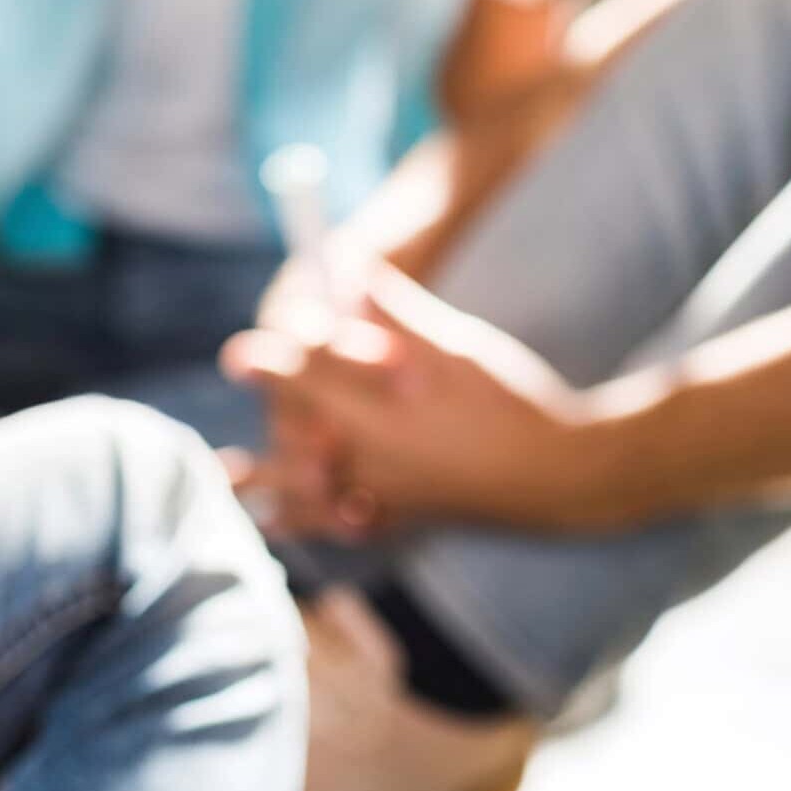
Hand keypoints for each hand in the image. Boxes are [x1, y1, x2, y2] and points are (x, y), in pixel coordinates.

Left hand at [224, 264, 597, 535]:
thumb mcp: (459, 349)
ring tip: (225, 473)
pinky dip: (303, 519)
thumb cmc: (516, 405)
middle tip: (240, 380)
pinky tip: (276, 519)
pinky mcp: (401, 519)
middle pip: (297, 436)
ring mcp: (385, 499)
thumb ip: (399, 316)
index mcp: (386, 419)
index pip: (309, 383)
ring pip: (307, 493)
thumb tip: (353, 266)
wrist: (565, 480)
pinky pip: (336, 524)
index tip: (240, 353)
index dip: (272, 361)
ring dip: (266, 480)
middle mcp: (374, 465)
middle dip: (271, 408)